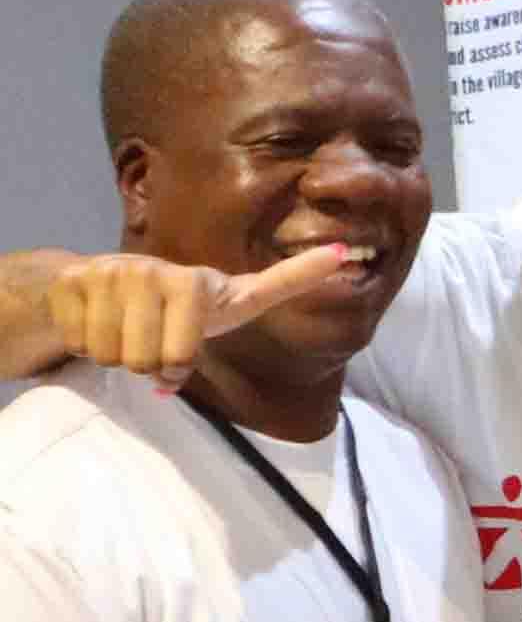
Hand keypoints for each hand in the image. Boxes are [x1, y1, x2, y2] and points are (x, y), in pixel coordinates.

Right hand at [44, 244, 362, 392]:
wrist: (91, 285)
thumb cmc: (172, 306)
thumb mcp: (222, 306)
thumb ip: (270, 294)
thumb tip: (336, 263)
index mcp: (203, 283)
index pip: (251, 291)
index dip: (298, 277)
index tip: (346, 255)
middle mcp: (160, 271)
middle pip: (158, 359)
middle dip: (153, 366)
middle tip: (154, 346)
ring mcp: (115, 271)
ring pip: (118, 356)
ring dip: (120, 359)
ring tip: (129, 335)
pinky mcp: (75, 279)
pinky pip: (83, 345)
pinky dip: (88, 349)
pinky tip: (99, 325)